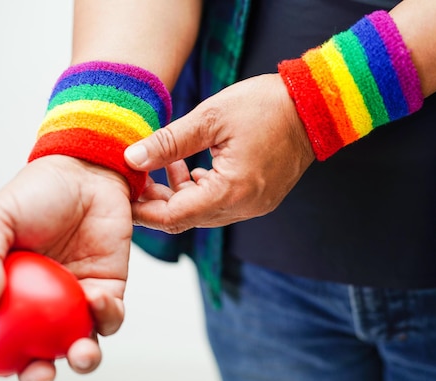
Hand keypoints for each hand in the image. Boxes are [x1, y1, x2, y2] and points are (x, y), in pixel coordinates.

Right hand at [0, 155, 132, 380]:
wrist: (87, 172)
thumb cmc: (38, 193)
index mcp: (5, 291)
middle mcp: (39, 304)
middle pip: (35, 354)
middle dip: (36, 375)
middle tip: (39, 374)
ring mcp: (74, 300)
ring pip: (77, 345)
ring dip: (79, 359)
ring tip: (79, 352)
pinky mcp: (108, 288)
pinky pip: (109, 317)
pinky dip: (106, 317)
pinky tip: (97, 298)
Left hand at [124, 73, 314, 232]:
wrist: (313, 106)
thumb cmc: (265, 106)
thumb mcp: (209, 118)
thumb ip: (168, 142)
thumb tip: (131, 158)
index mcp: (231, 191)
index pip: (174, 217)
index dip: (142, 211)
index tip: (121, 199)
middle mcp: (243, 207)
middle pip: (186, 219)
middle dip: (156, 204)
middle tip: (134, 180)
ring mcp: (254, 206)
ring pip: (202, 213)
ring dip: (177, 196)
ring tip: (160, 167)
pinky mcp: (259, 198)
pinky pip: (219, 205)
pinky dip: (198, 192)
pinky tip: (189, 169)